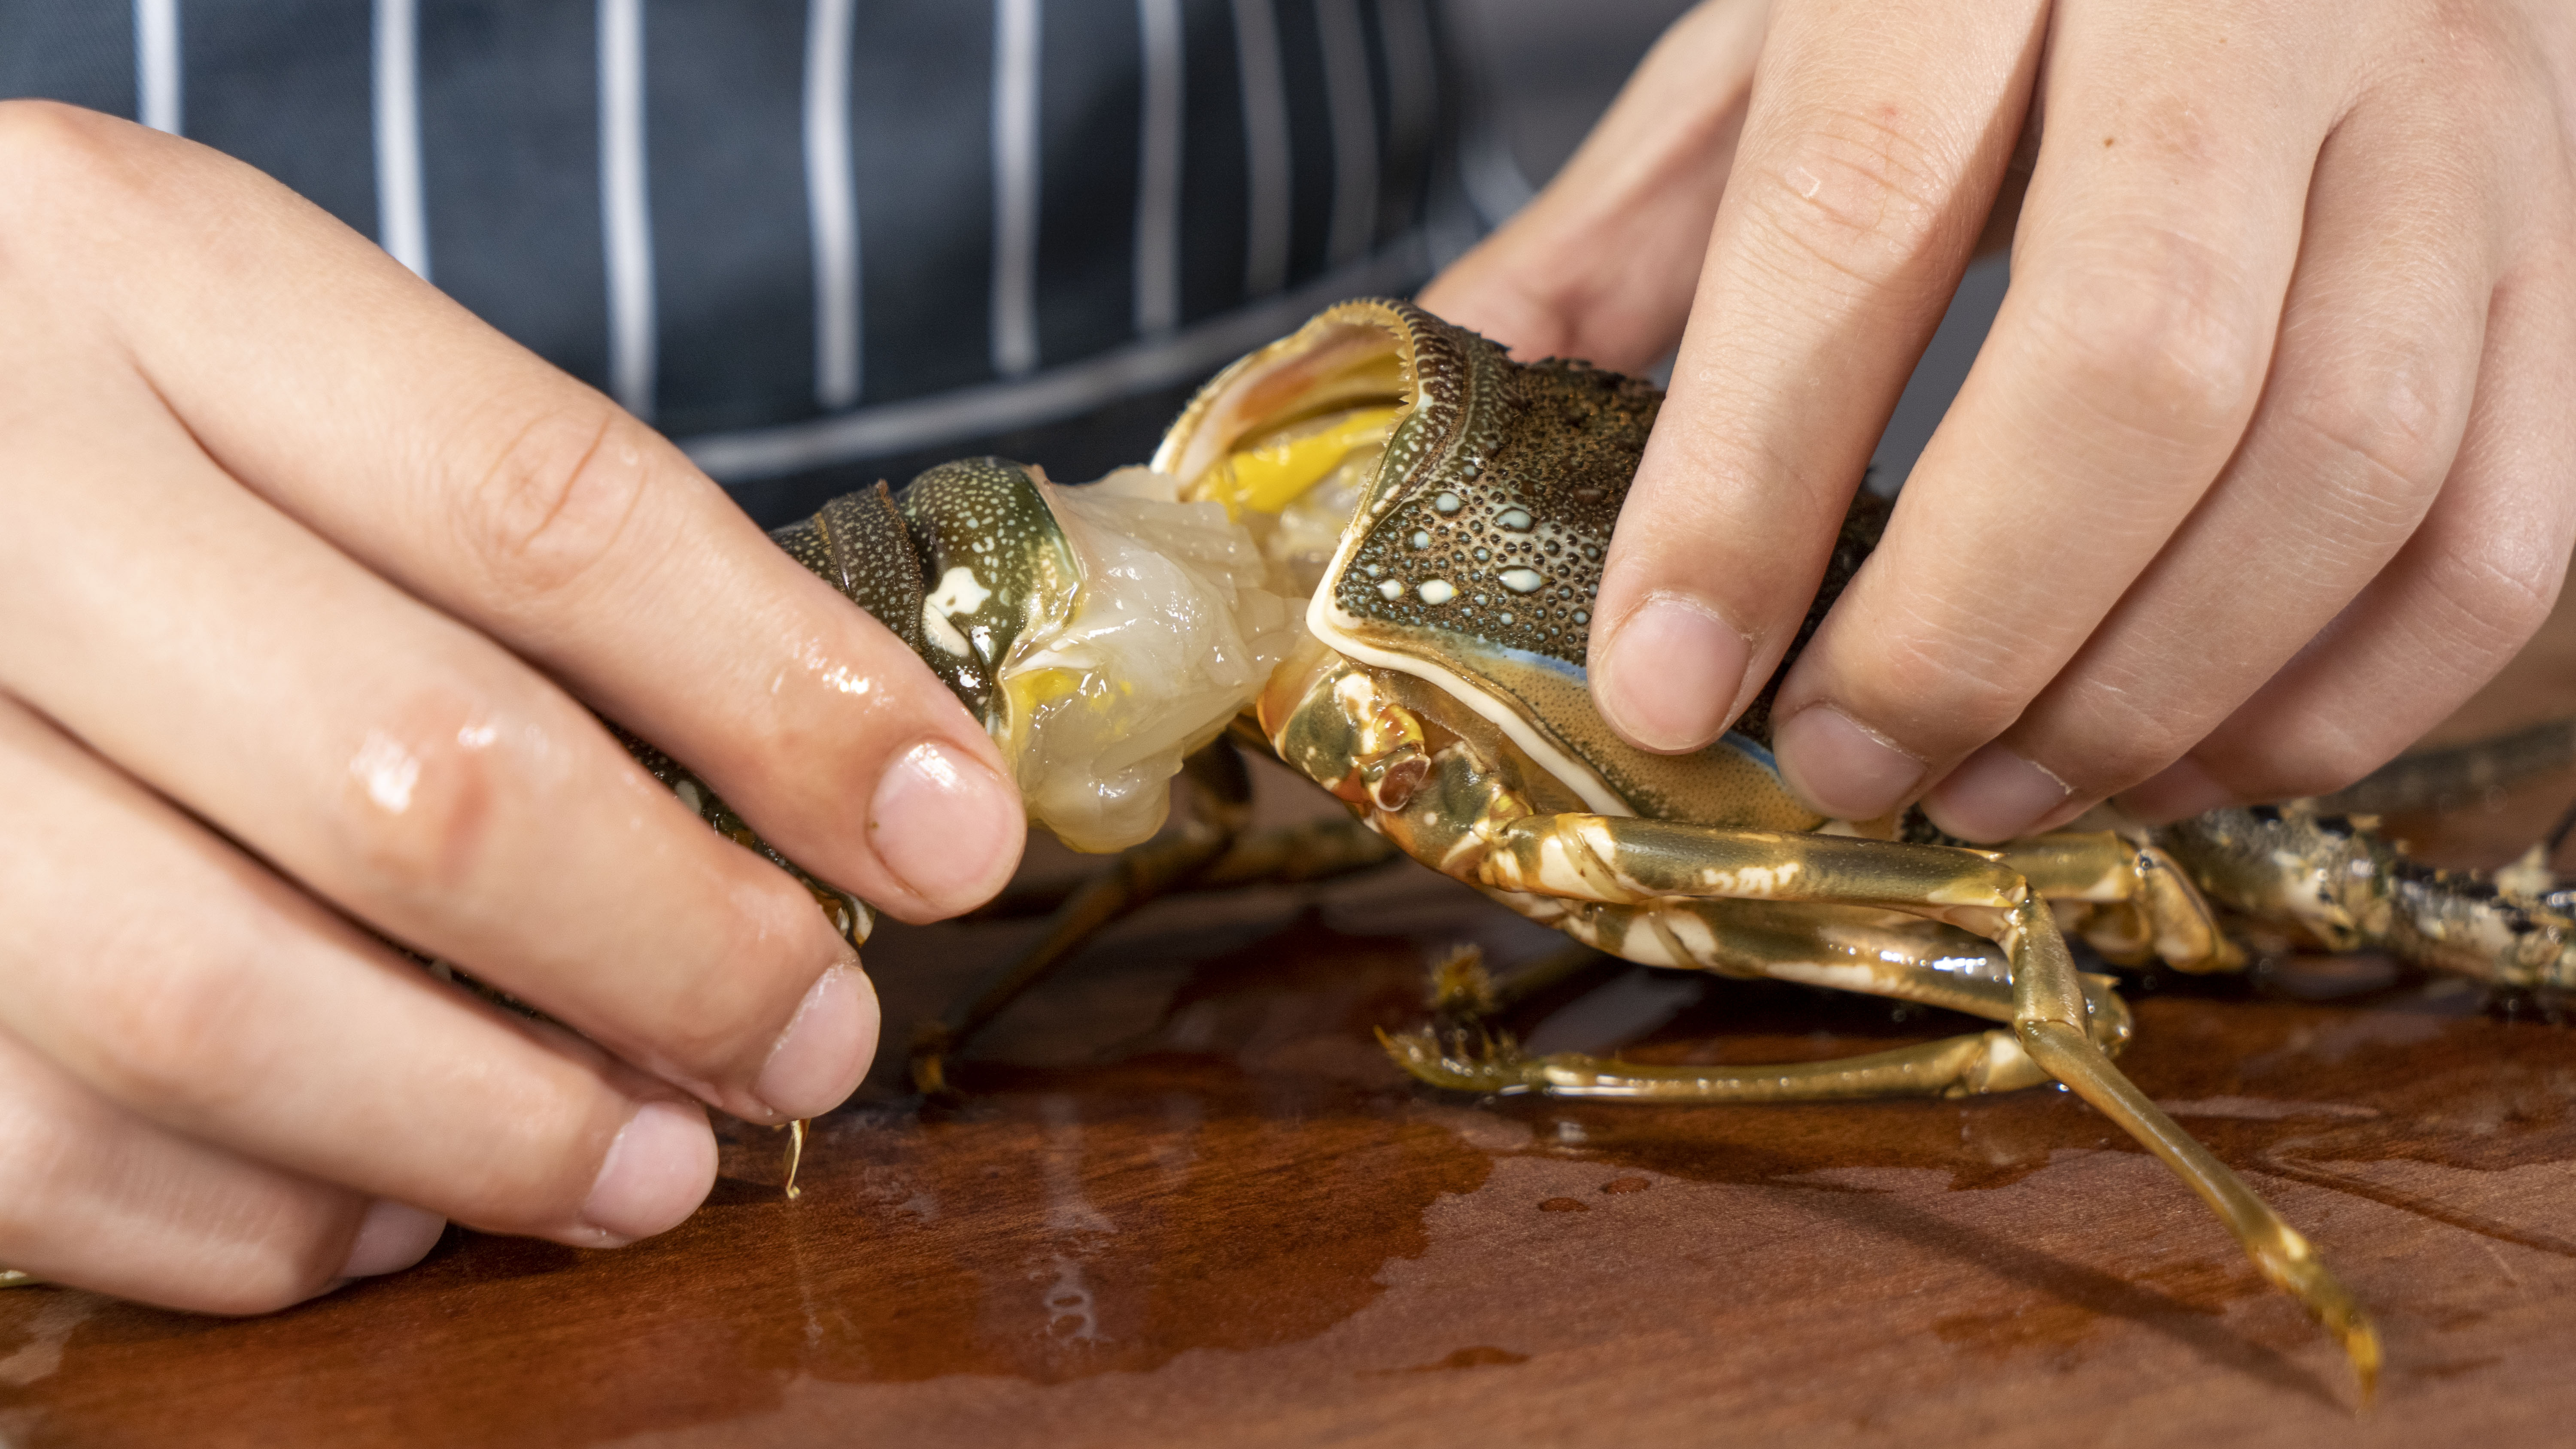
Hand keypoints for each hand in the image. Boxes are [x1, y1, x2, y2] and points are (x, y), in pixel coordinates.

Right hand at [0, 104, 1024, 1311]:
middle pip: (415, 774)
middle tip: (807, 1041)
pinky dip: (268, 1215)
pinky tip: (396, 1195)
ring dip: (492, 1127)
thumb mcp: (275, 382)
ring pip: (214, 1003)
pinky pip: (47, 1151)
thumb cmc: (86, 433)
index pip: (545, 508)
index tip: (951, 832)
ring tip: (649, 1165)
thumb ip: (524, 560)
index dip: (789, 699)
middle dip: (674, 950)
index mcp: (132, 277)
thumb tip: (862, 797)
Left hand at [1424, 0, 2575, 838]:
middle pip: (2138, 370)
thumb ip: (1623, 238)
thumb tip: (1461, 431)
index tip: (1665, 686)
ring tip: (1990, 793)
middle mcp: (2260, 1)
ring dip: (2149, 694)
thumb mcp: (1779, 37)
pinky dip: (2339, 697)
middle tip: (1842, 766)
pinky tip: (2182, 758)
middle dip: (1968, 629)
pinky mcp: (2568, 235)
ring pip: (2348, 468)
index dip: (1743, 490)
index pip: (1851, 227)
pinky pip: (2500, 526)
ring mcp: (2458, 115)